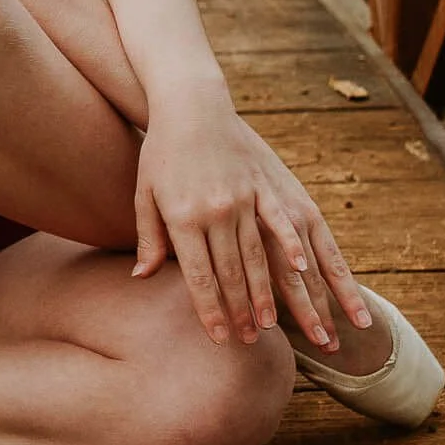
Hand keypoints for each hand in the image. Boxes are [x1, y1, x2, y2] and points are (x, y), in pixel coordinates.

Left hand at [131, 93, 372, 348]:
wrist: (188, 102)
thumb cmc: (160, 151)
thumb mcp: (144, 194)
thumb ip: (149, 238)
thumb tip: (142, 278)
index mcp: (183, 218)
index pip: (198, 277)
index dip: (209, 311)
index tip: (219, 339)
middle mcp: (214, 211)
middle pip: (232, 274)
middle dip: (240, 312)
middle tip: (249, 342)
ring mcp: (242, 196)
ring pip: (258, 256)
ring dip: (266, 293)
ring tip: (273, 324)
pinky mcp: (262, 183)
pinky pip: (281, 222)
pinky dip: (291, 248)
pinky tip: (302, 272)